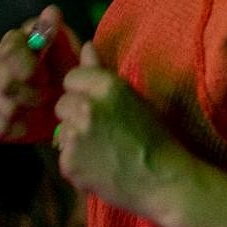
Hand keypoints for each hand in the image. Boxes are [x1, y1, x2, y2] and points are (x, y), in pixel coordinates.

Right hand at [0, 5, 75, 142]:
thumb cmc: (62, 76)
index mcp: (11, 41)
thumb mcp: (66, 54)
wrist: (55, 107)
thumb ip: (56, 33)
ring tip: (39, 110)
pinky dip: (18, 129)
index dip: (33, 69)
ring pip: (5, 108)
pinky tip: (27, 122)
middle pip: (5, 83)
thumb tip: (51, 10)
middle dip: (32, 95)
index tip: (46, 76)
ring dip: (29, 114)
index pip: (13, 52)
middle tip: (47, 97)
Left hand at [52, 43, 191, 219]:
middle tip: (101, 131)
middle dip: (75, 115)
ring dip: (76, 139)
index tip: (98, 105)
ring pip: (62, 131)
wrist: (164, 181)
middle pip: (62, 104)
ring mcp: (75, 136)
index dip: (83, 91)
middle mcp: (86, 107)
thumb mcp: (132, 97)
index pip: (71, 78)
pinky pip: (64, 157)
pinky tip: (99, 168)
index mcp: (106, 85)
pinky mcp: (69, 163)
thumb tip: (85, 45)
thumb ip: (101, 71)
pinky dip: (77, 163)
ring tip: (103, 151)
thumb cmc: (154, 137)